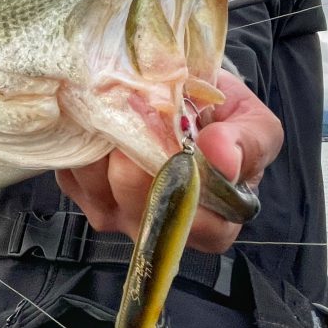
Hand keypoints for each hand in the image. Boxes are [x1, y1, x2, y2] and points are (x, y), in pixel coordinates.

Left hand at [55, 69, 282, 252]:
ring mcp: (114, 213)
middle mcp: (159, 228)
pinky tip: (101, 115)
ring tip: (122, 103)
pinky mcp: (80, 191)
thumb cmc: (223, 121)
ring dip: (107, 140)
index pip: (202, 227)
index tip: (184, 142)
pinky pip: (73, 169)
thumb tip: (219, 153)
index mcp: (213, 223)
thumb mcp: (254, 126)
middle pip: (138, 202)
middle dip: (138, 152)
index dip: (189, 185)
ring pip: (98, 184)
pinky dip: (84, 139)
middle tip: (143, 105)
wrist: (183, 99)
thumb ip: (247, 142)